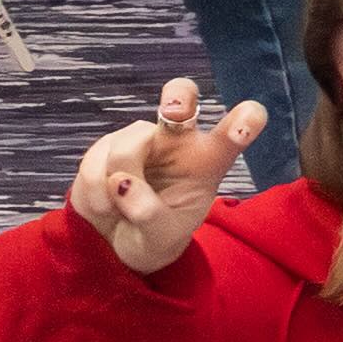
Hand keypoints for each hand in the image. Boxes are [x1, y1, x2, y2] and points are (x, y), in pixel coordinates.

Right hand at [72, 73, 261, 276]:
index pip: (233, 136)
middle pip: (182, 102)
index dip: (242, 124)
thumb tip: (121, 183)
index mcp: (208, 162)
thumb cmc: (155, 236)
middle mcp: (177, 142)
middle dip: (179, 98)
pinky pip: (95, 163)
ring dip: (116, 185)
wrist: (117, 243)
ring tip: (121, 209)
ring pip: (125, 150)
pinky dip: (94, 191)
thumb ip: (149, 215)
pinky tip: (105, 204)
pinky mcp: (106, 147)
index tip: (248, 120)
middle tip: (173, 110)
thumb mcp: (161, 239)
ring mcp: (140, 140)